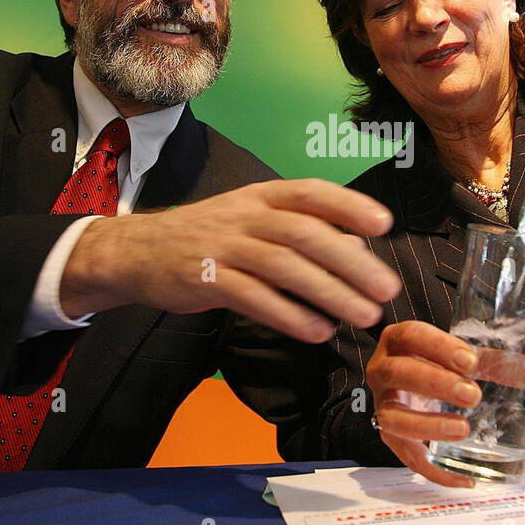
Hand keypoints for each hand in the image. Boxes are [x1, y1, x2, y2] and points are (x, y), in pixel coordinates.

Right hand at [59, 179, 401, 342]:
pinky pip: (253, 298)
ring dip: (329, 292)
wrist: (138, 250)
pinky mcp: (205, 279)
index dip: (348, 206)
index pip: (310, 192)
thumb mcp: (253, 221)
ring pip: (284, 267)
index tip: (384, 225)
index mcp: (262, 196)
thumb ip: (301, 231)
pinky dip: (289, 315)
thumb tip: (359, 248)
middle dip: (351, 262)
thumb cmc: (210, 237)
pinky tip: (318, 331)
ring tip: (362, 316)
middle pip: (305, 233)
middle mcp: (245, 215)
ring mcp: (223, 246)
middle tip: (386, 288)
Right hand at [367, 320, 483, 487]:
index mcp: (398, 342)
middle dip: (435, 384)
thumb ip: (484, 360)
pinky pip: (408, 457)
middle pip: (398, 374)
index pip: (411, 336)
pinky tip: (465, 479)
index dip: (438, 347)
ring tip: (463, 430)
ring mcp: (382, 405)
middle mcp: (382, 371)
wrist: (412, 385)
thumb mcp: (455, 356)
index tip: (470, 361)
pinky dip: (436, 471)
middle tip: (471, 395)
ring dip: (428, 426)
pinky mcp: (390, 436)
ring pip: (393, 418)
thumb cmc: (438, 364)